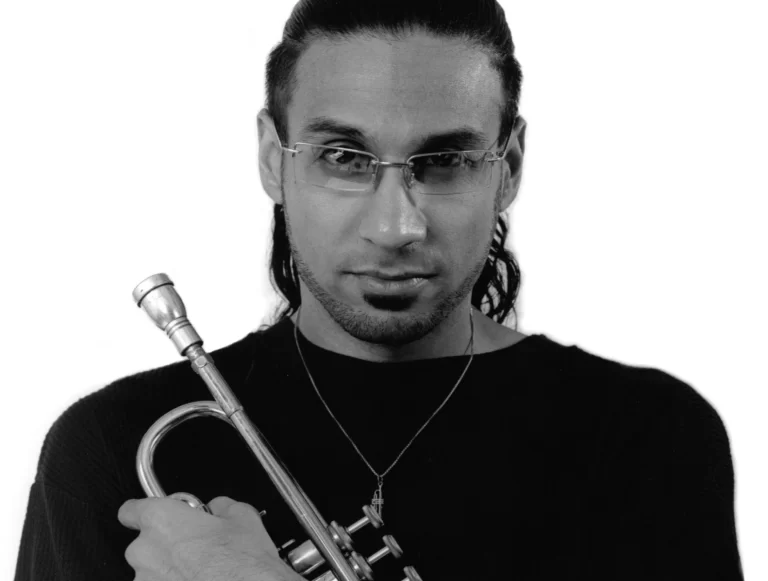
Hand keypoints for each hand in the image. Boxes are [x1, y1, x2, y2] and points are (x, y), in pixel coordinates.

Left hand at [118, 496, 303, 580]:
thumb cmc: (243, 566)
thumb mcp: (243, 517)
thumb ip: (220, 506)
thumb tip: (218, 509)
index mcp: (161, 520)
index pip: (131, 510)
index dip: (143, 511)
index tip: (151, 515)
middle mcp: (145, 552)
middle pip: (145, 543)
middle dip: (167, 545)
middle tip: (196, 547)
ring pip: (152, 571)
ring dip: (170, 570)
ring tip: (201, 571)